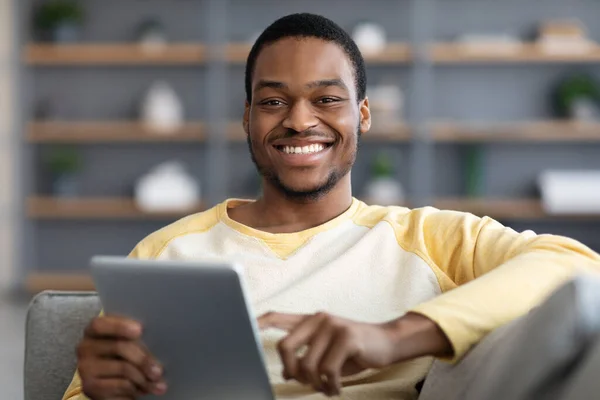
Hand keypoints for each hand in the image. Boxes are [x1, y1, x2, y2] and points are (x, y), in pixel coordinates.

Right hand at [77, 315, 166, 399]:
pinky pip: (120, 386)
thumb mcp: (126, 342)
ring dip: (144, 378)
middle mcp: (85, 348)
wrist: (107, 382)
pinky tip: (143, 390)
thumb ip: (134, 337)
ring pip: (123, 368)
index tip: (140, 330)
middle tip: (159, 370)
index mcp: (93, 331)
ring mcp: (86, 368)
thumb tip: (156, 343)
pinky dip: (135, 389)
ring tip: (157, 383)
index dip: (119, 326)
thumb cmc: (121, 355)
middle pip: (119, 347)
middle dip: (143, 359)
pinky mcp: (90, 387)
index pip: (100, 324)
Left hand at [259, 312, 451, 396]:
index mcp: (310, 320)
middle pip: (285, 347)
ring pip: (308, 365)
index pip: (277, 317)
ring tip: (327, 387)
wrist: (386, 343)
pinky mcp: (347, 336)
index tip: (243, 329)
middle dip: (292, 371)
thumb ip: (305, 357)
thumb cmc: (352, 350)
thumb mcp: (326, 352)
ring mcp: (333, 325)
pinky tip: (336, 388)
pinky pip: (327, 370)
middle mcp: (318, 318)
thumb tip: (286, 373)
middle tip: (305, 382)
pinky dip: (330, 386)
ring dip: (316, 384)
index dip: (258, 323)